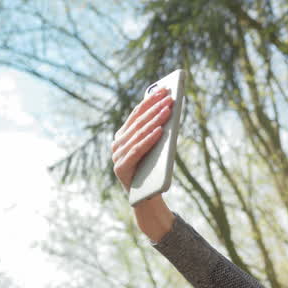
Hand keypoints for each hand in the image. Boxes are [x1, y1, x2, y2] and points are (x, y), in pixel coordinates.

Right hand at [112, 88, 175, 241]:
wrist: (145, 198)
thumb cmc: (152, 169)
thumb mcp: (155, 147)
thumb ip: (155, 130)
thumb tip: (168, 107)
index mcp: (123, 135)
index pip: (137, 113)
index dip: (150, 100)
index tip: (164, 89)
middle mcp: (117, 144)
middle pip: (138, 122)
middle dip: (155, 108)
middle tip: (170, 97)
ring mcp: (117, 156)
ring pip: (138, 134)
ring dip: (155, 121)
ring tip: (168, 111)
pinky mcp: (121, 168)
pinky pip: (137, 150)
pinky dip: (149, 140)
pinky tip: (160, 131)